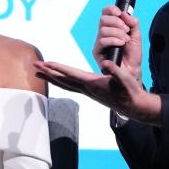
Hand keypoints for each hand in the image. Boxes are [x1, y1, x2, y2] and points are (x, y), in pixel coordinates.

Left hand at [33, 57, 160, 124]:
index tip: (46, 63)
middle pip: (62, 80)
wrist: (133, 105)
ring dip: (51, 78)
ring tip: (39, 72)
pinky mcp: (90, 92)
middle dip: (48, 72)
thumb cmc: (130, 91)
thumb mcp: (125, 78)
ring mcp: (87, 91)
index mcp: (93, 83)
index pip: (71, 74)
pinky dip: (61, 81)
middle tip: (34, 65)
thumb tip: (106, 64)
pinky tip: (58, 79)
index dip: (58, 68)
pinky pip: (71, 86)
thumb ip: (115, 71)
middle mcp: (86, 88)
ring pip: (65, 84)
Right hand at [93, 6, 142, 82]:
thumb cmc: (133, 55)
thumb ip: (133, 23)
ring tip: (125, 40)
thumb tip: (124, 13)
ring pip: (103, 30)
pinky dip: (113, 40)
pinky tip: (121, 44)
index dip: (111, 10)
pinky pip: (102, 41)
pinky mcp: (97, 52)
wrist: (132, 70)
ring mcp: (99, 43)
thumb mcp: (137, 36)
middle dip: (117, 23)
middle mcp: (103, 34)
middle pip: (103, 19)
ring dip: (117, 33)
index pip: (106, 13)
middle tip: (126, 31)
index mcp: (112, 28)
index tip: (119, 13)